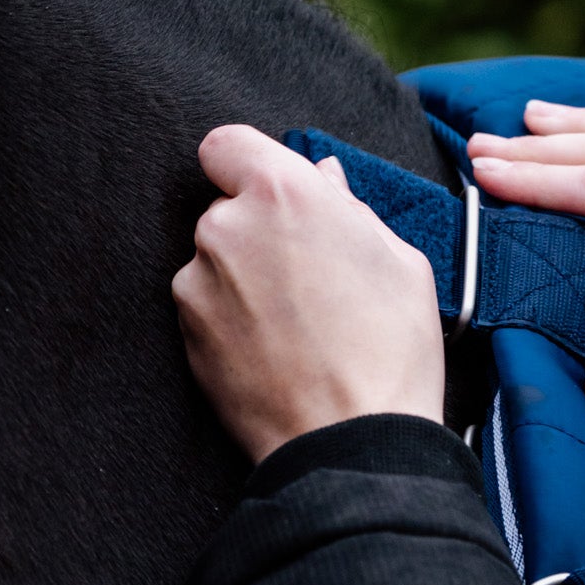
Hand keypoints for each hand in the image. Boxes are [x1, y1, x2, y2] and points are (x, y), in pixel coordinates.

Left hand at [173, 126, 445, 459]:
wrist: (351, 441)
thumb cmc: (389, 350)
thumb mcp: (399, 261)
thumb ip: (348, 209)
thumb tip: (323, 181)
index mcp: (285, 193)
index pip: (227, 143)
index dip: (249, 165)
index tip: (274, 191)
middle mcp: (227, 227)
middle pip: (227, 206)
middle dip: (260, 228)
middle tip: (312, 272)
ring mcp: (198, 281)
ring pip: (216, 258)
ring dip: (245, 275)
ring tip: (298, 322)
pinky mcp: (184, 331)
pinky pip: (206, 304)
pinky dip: (231, 317)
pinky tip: (275, 349)